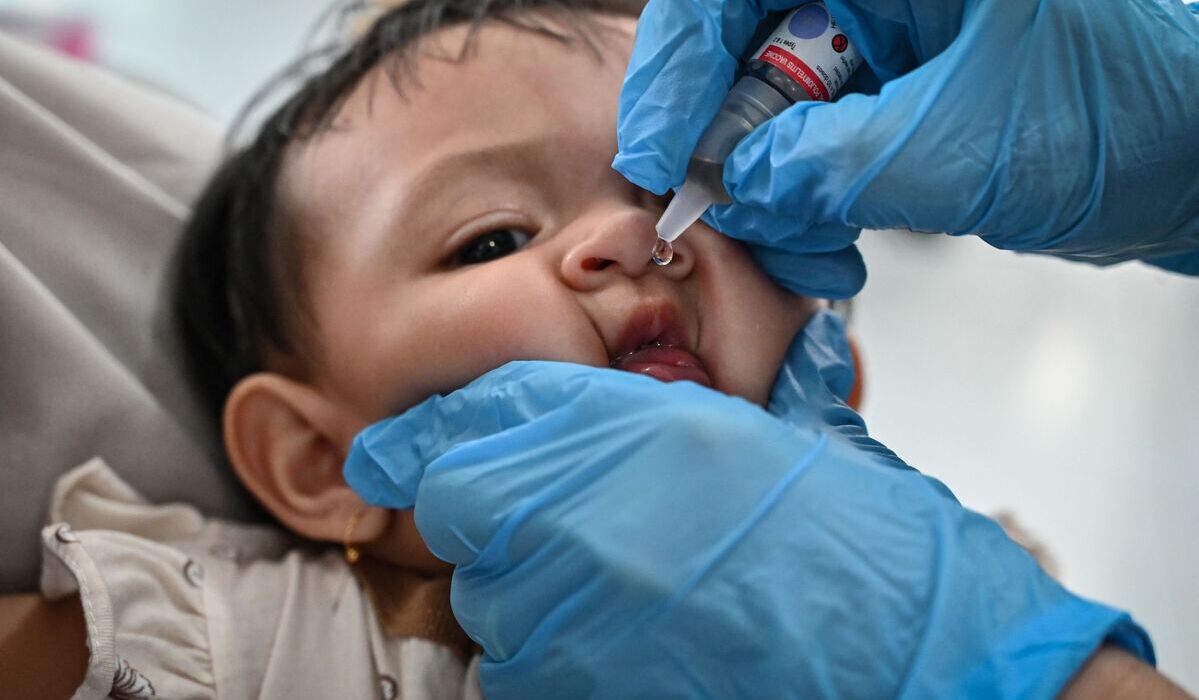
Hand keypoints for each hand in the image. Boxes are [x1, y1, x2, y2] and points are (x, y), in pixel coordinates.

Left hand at [344, 315, 1150, 697]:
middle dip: (501, 518)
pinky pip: (519, 666)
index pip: (464, 430)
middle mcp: (573, 518)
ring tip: (626, 589)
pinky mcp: (576, 686)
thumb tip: (515, 421)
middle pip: (462, 514)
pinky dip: (554, 653)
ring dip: (531, 590)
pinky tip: (627, 639)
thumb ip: (604, 422)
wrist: (897, 641)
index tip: (400, 454)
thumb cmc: (832, 535)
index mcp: (617, 432)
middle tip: (583, 526)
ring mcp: (567, 614)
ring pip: (489, 597)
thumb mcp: (724, 434)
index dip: (430, 442)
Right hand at [615, 0, 1198, 280]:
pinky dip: (805, 207)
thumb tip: (740, 182)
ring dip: (769, 196)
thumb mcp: (967, 144)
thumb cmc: (1141, 110)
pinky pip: (808, 148)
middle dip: (726, 147)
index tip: (658, 148)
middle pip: (739, 52)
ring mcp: (882, 41)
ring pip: (767, 112)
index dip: (678, 65)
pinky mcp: (887, 96)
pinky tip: (832, 251)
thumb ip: (836, 164)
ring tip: (809, 256)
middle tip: (724, 216)